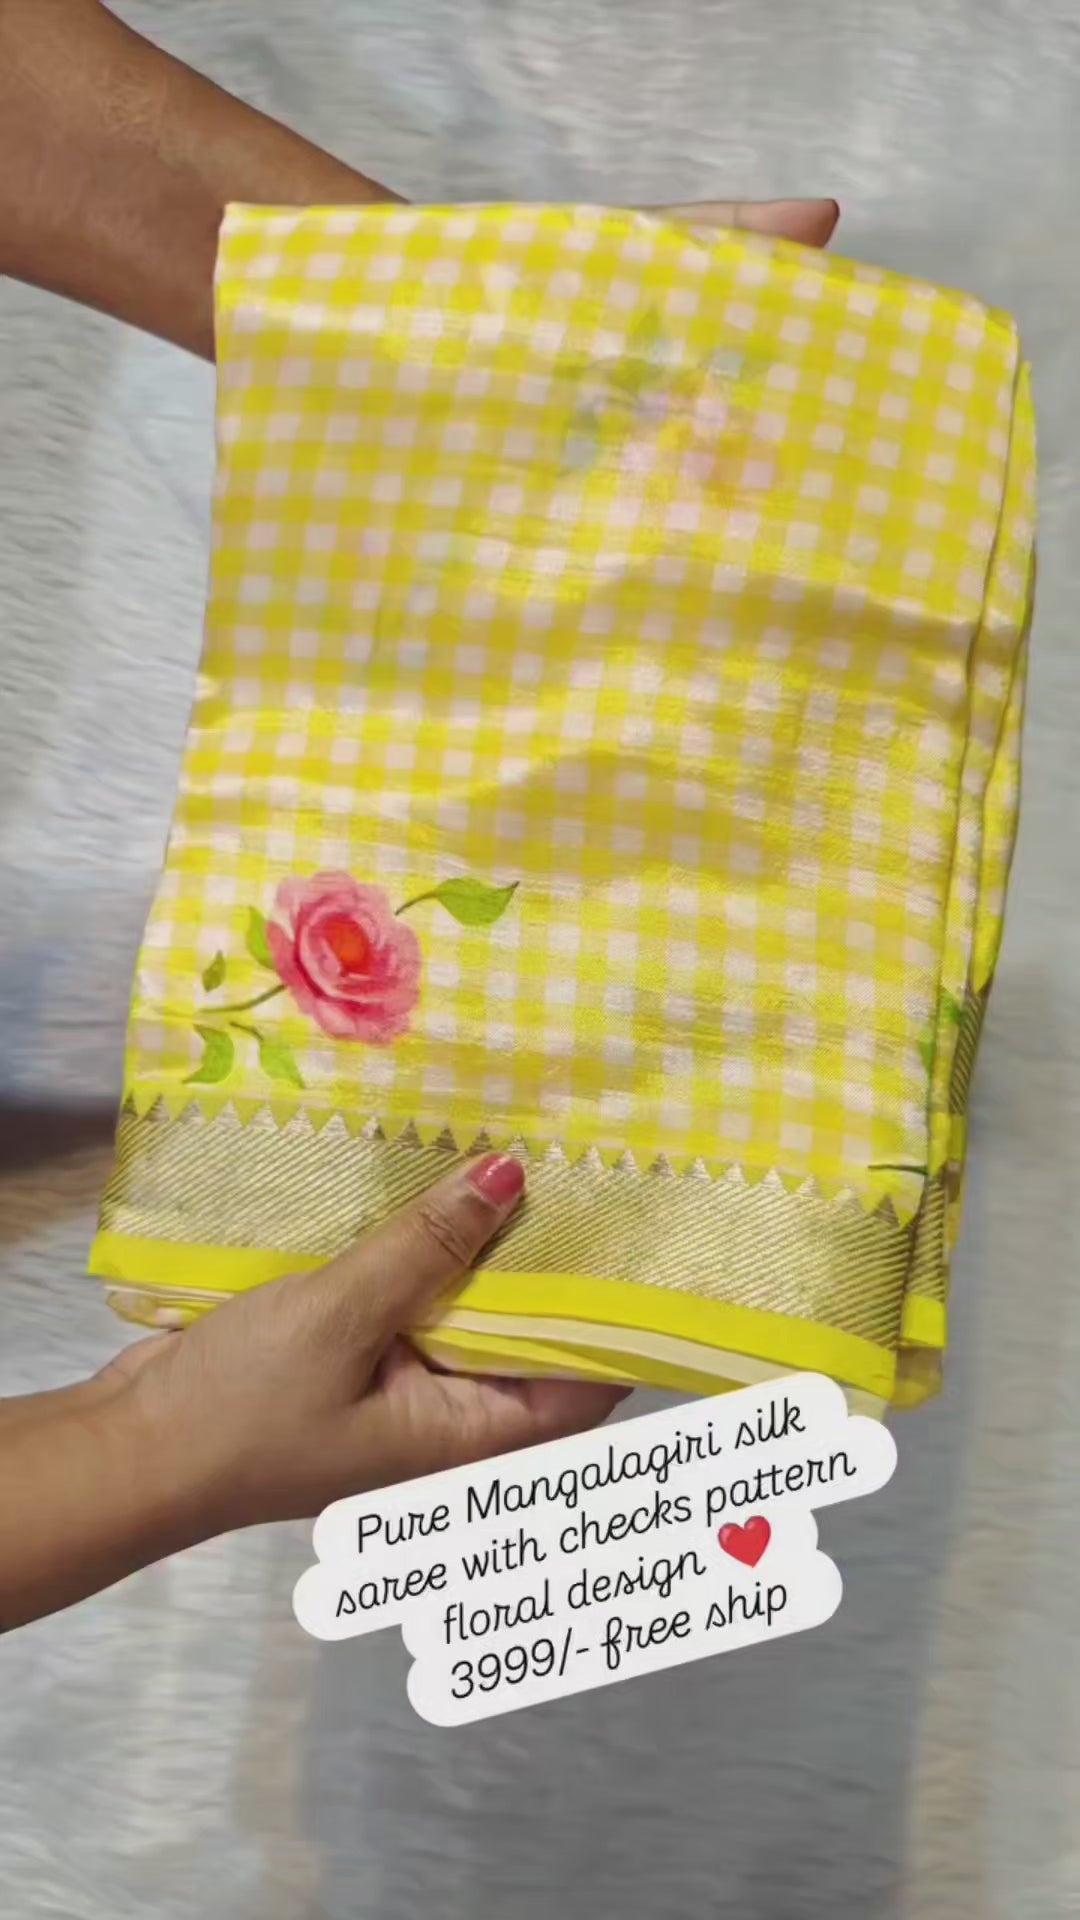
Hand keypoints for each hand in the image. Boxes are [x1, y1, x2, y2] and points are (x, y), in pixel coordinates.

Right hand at [99, 1153, 623, 1535]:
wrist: (127, 1450)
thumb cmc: (241, 1409)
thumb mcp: (341, 1316)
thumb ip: (427, 1248)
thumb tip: (513, 1177)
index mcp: (464, 1434)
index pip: (581, 1385)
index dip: (617, 1319)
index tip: (640, 1238)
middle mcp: (442, 1415)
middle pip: (525, 1337)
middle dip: (549, 1264)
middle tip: (584, 1169)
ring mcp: (392, 1386)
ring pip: (462, 1309)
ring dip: (480, 1246)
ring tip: (520, 1156)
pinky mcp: (347, 1355)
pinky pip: (404, 1298)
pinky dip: (419, 1250)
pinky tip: (428, 1182)